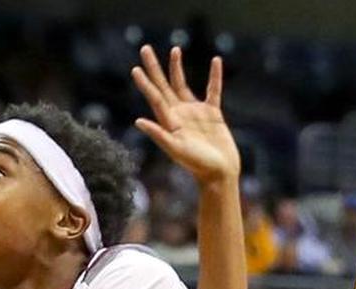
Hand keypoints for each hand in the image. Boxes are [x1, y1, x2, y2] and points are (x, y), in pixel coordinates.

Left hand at [131, 45, 239, 182]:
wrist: (220, 173)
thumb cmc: (197, 165)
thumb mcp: (176, 149)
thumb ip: (159, 134)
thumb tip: (138, 121)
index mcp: (169, 122)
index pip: (154, 97)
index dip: (144, 83)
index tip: (135, 68)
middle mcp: (179, 114)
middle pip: (163, 85)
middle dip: (154, 68)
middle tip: (145, 49)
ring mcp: (195, 112)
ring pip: (183, 84)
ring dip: (177, 68)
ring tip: (174, 49)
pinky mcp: (213, 113)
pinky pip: (213, 90)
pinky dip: (215, 76)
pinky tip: (215, 61)